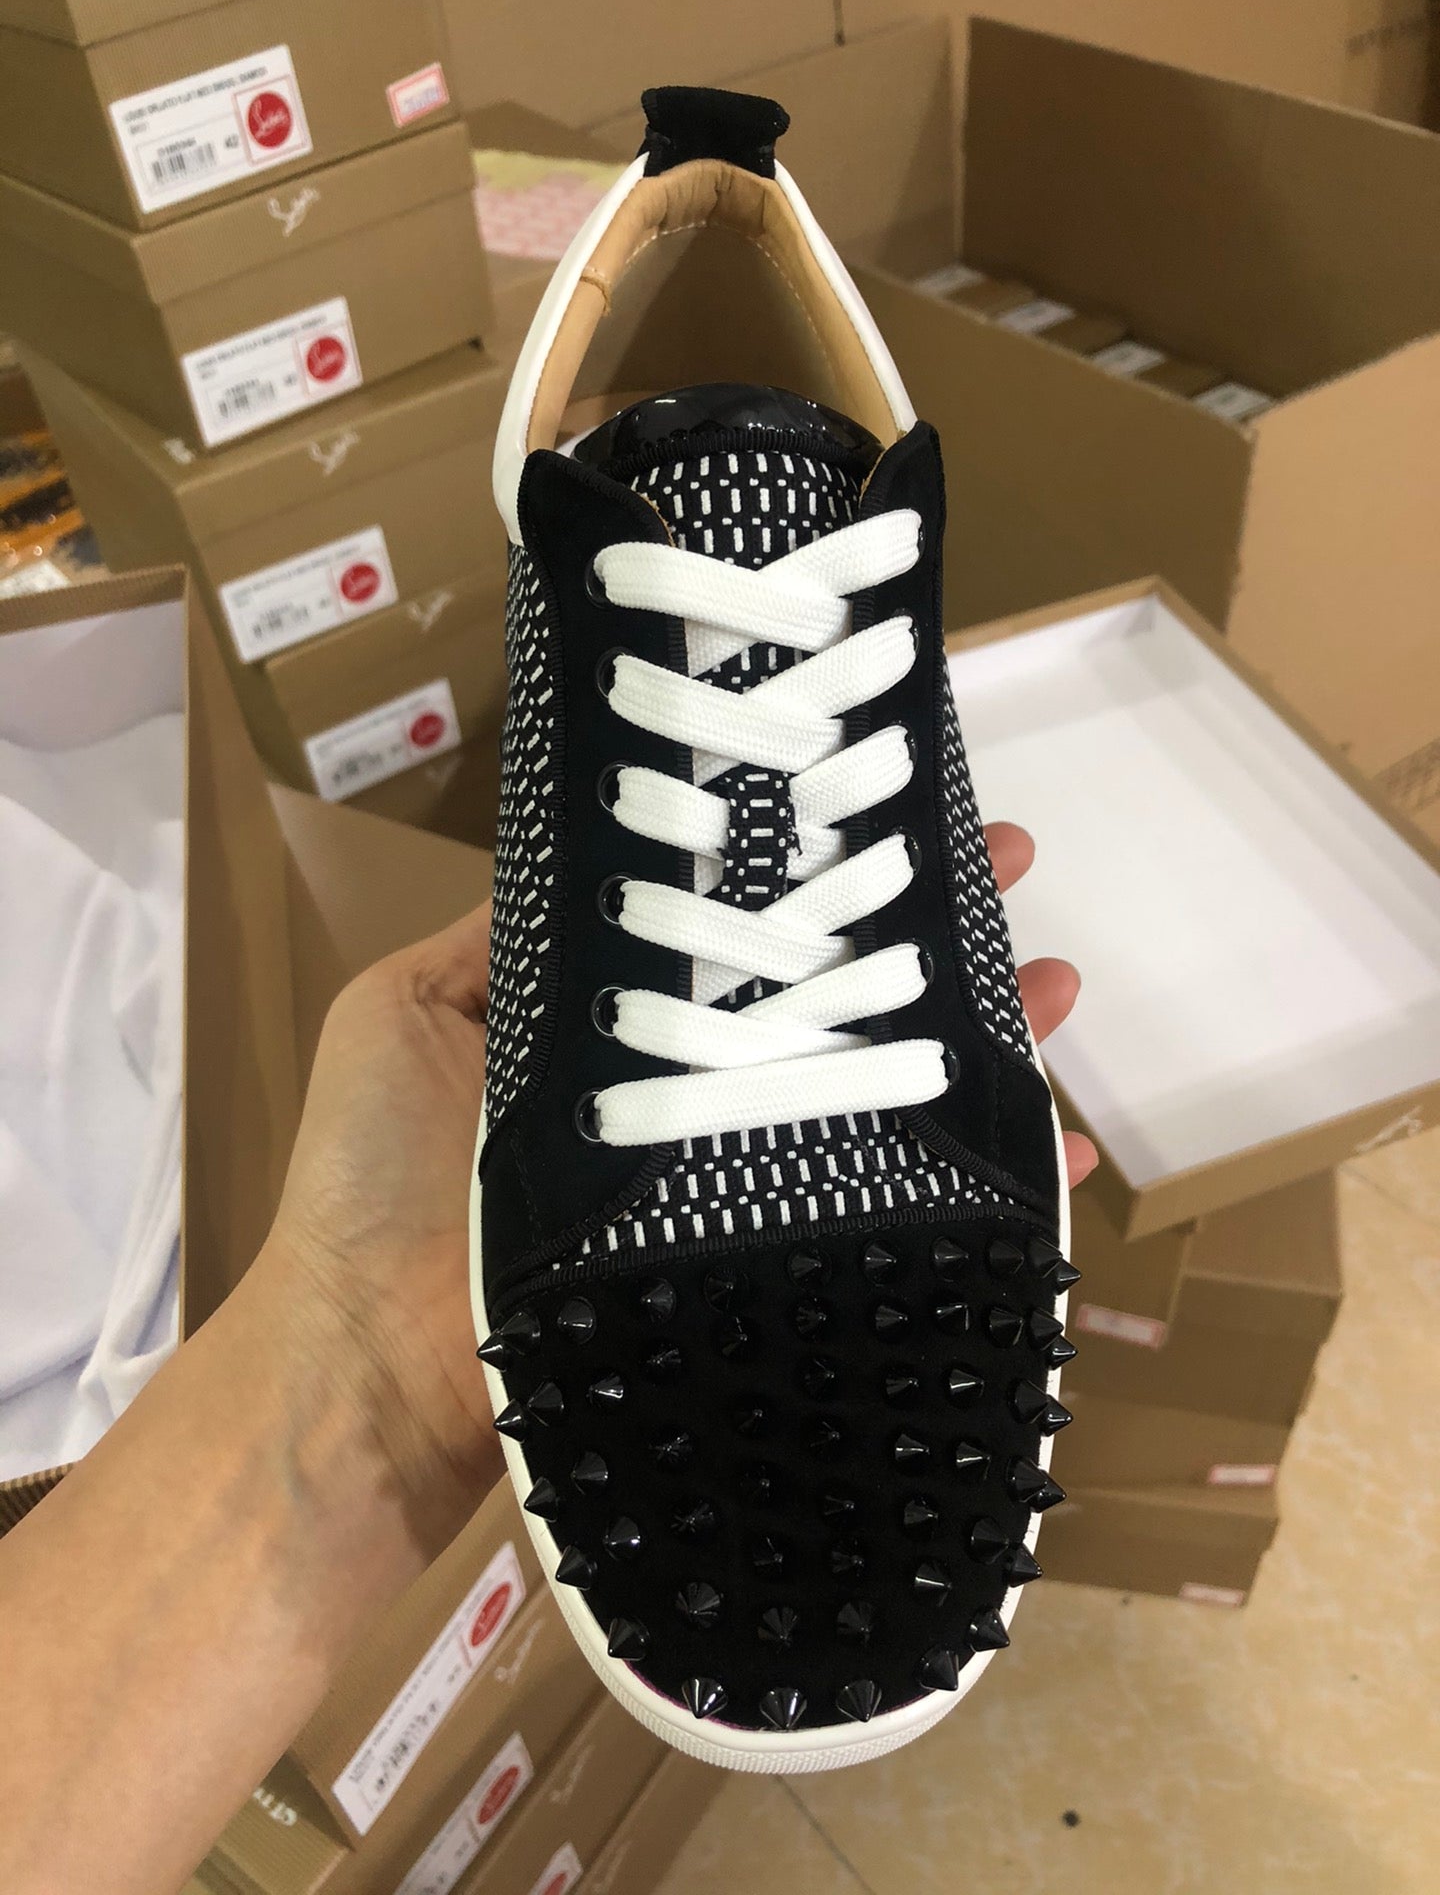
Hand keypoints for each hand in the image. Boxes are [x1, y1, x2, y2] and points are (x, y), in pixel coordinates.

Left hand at [257, 825, 1091, 1550]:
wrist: (366, 1369)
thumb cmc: (373, 1180)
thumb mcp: (403, 1010)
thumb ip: (497, 938)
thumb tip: (583, 841)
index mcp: (617, 1035)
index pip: (734, 934)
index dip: (805, 872)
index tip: (876, 805)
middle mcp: (688, 1104)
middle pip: (826, 1008)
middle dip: (917, 941)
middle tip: (1009, 869)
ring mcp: (734, 1193)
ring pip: (876, 1105)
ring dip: (973, 1046)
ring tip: (1056, 980)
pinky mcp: (764, 1270)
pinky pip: (892, 1232)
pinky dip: (984, 1207)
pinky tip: (1053, 1156)